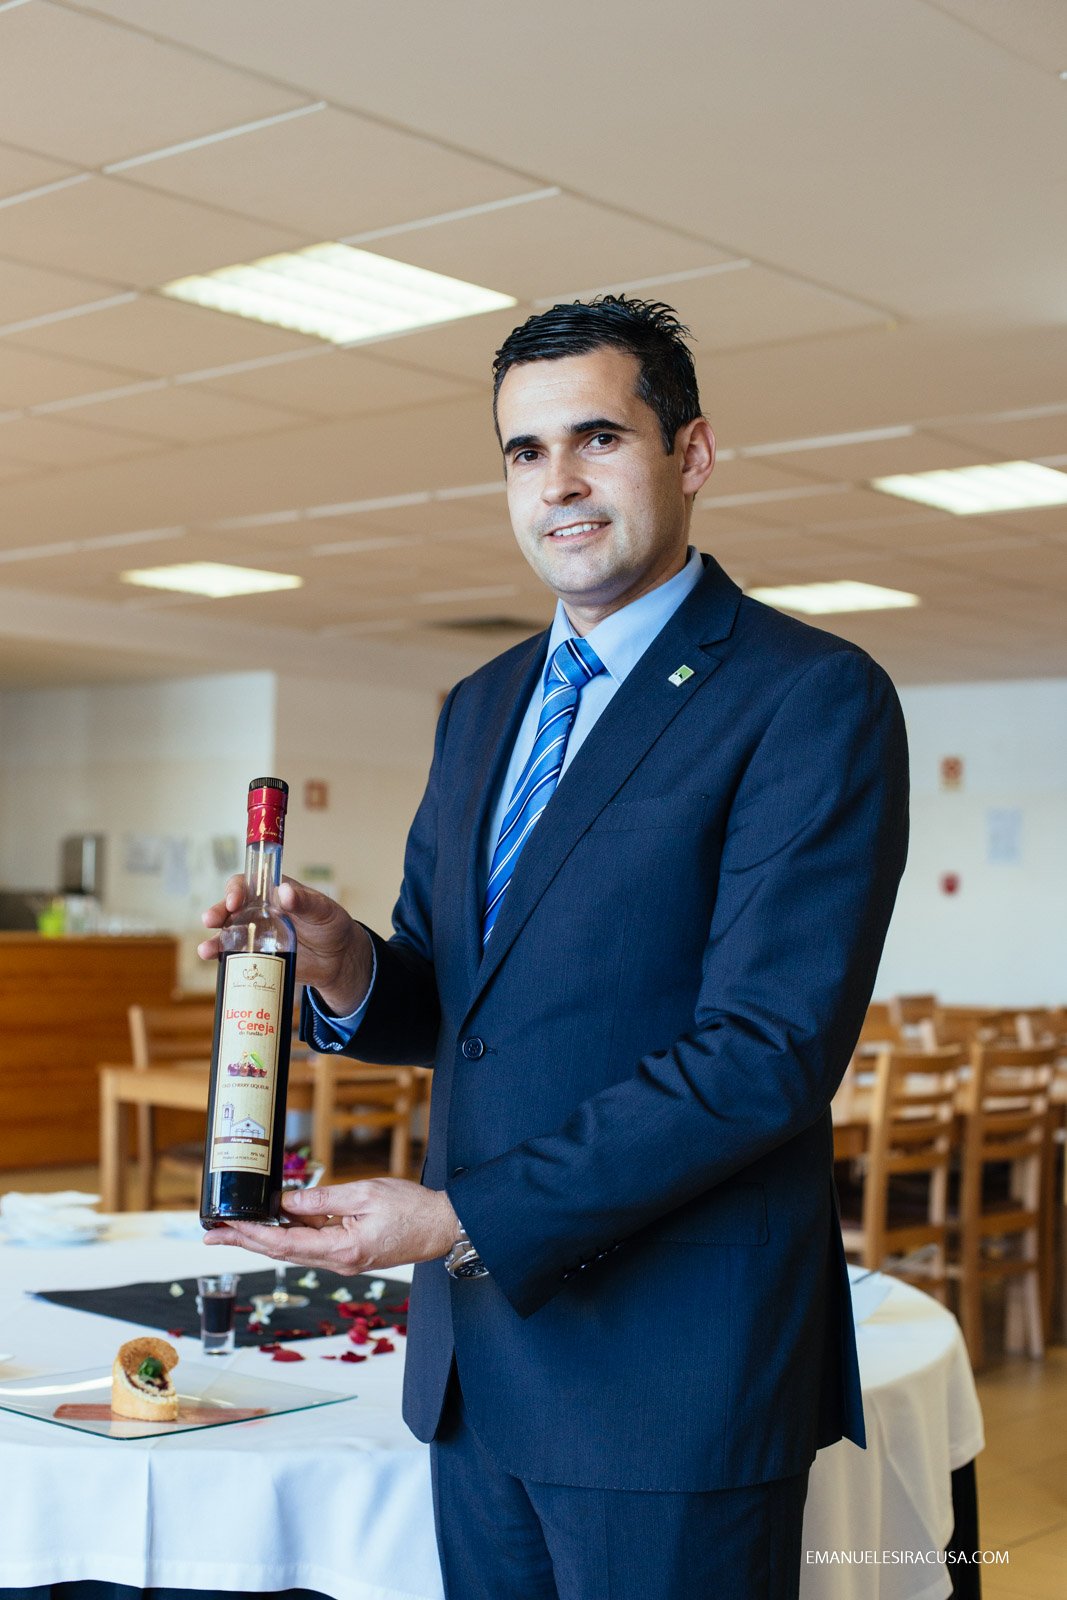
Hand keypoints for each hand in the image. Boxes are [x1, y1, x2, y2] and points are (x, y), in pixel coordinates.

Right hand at [198, 875, 372, 1013]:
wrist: (338, 960)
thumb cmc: (332, 926)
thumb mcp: (324, 911)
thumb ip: (306, 902)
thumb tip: (285, 892)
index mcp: (274, 893)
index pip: (248, 884)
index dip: (236, 889)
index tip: (235, 901)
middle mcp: (260, 911)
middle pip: (231, 907)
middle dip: (218, 912)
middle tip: (211, 920)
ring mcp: (256, 934)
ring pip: (228, 932)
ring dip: (214, 938)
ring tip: (206, 950)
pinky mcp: (257, 956)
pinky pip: (234, 954)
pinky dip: (220, 957)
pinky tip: (212, 959)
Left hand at [202, 1178, 459, 1274]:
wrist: (444, 1227)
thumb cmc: (412, 1209)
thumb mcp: (365, 1194)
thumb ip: (323, 1199)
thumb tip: (287, 1200)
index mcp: (341, 1250)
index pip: (283, 1244)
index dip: (250, 1234)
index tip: (224, 1227)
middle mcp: (338, 1262)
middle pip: (281, 1252)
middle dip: (245, 1241)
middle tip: (212, 1233)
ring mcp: (344, 1260)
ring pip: (294, 1250)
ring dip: (264, 1238)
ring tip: (236, 1227)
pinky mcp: (350, 1253)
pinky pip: (313, 1245)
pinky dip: (291, 1233)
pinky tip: (279, 1220)